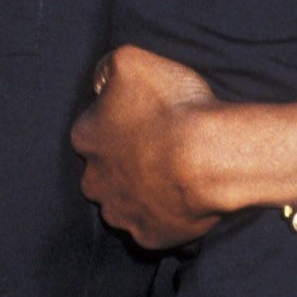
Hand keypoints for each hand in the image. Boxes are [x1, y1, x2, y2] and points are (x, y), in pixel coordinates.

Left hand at [71, 45, 219, 248]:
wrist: (210, 157)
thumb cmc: (172, 106)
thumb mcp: (131, 60)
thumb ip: (106, 68)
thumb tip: (99, 82)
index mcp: (86, 137)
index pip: (92, 130)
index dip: (120, 125)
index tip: (146, 122)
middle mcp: (94, 180)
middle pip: (103, 172)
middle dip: (124, 164)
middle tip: (159, 151)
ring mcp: (120, 213)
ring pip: (123, 203)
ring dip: (141, 193)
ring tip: (173, 178)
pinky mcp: (147, 237)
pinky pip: (151, 229)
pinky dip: (164, 218)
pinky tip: (182, 200)